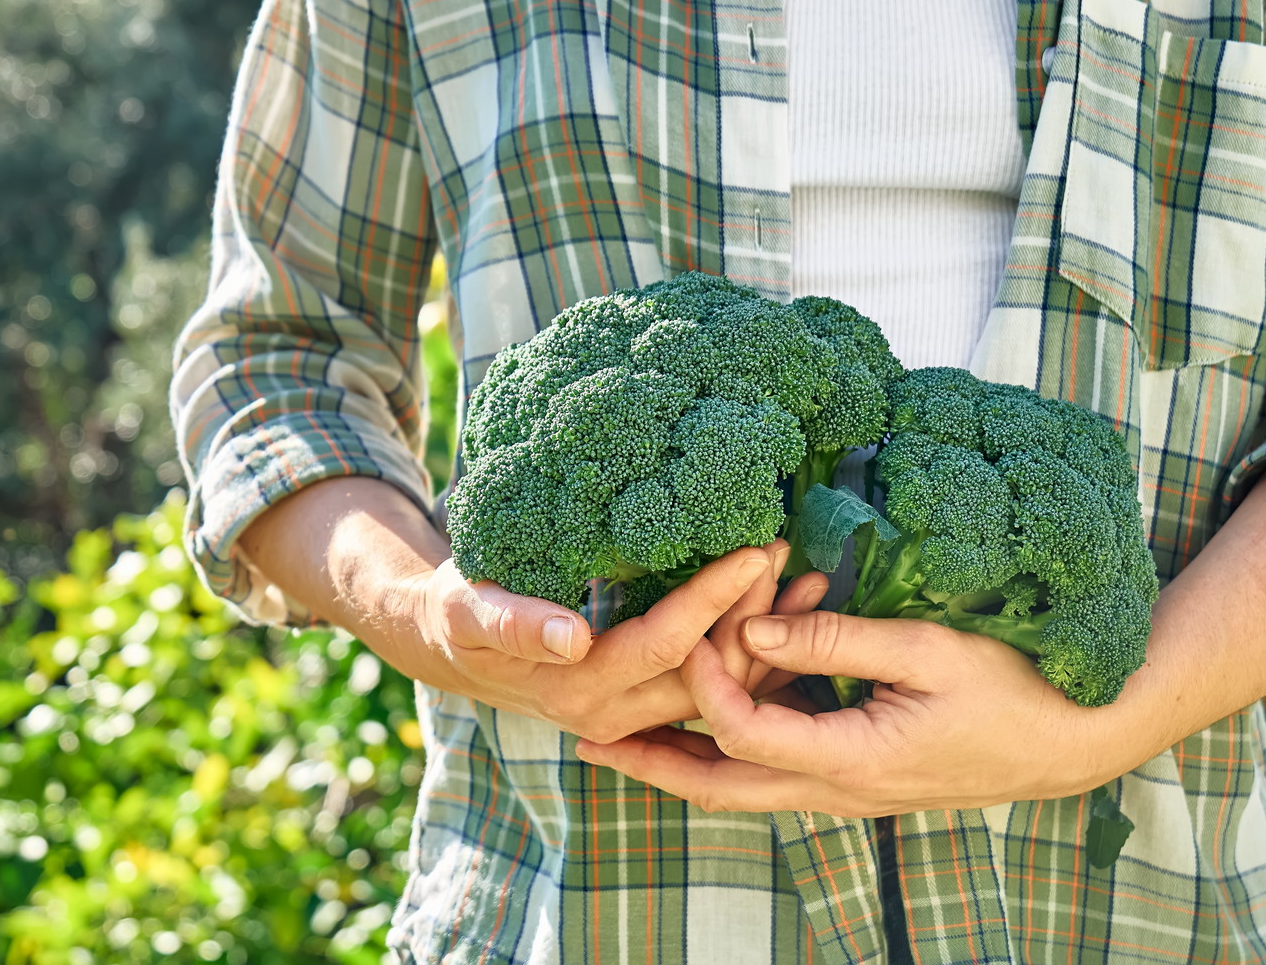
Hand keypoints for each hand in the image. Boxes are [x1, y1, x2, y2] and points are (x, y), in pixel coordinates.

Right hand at [413, 541, 805, 742]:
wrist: (455, 647)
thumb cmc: (461, 614)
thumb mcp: (470, 609)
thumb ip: (515, 623)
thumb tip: (570, 637)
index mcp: (580, 687)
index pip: (666, 644)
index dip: (711, 599)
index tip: (752, 551)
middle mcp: (618, 712)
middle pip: (709, 670)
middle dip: (755, 613)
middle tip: (787, 552)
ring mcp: (639, 713)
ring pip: (722, 684)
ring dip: (768, 635)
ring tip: (810, 580)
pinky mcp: (650, 702)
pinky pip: (717, 685)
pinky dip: (758, 650)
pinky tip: (790, 609)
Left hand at [575, 610, 1129, 816]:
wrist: (1073, 743)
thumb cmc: (1013, 687)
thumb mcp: (929, 649)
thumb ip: (835, 639)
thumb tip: (751, 629)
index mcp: (852, 759)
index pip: (745, 733)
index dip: (706, 684)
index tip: (687, 630)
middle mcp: (838, 790)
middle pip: (721, 790)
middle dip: (652, 765)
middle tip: (587, 741)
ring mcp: (846, 792)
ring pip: (744, 789)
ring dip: (684, 763)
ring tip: (623, 736)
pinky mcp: (856, 777)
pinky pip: (776, 773)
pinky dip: (732, 751)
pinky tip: (705, 722)